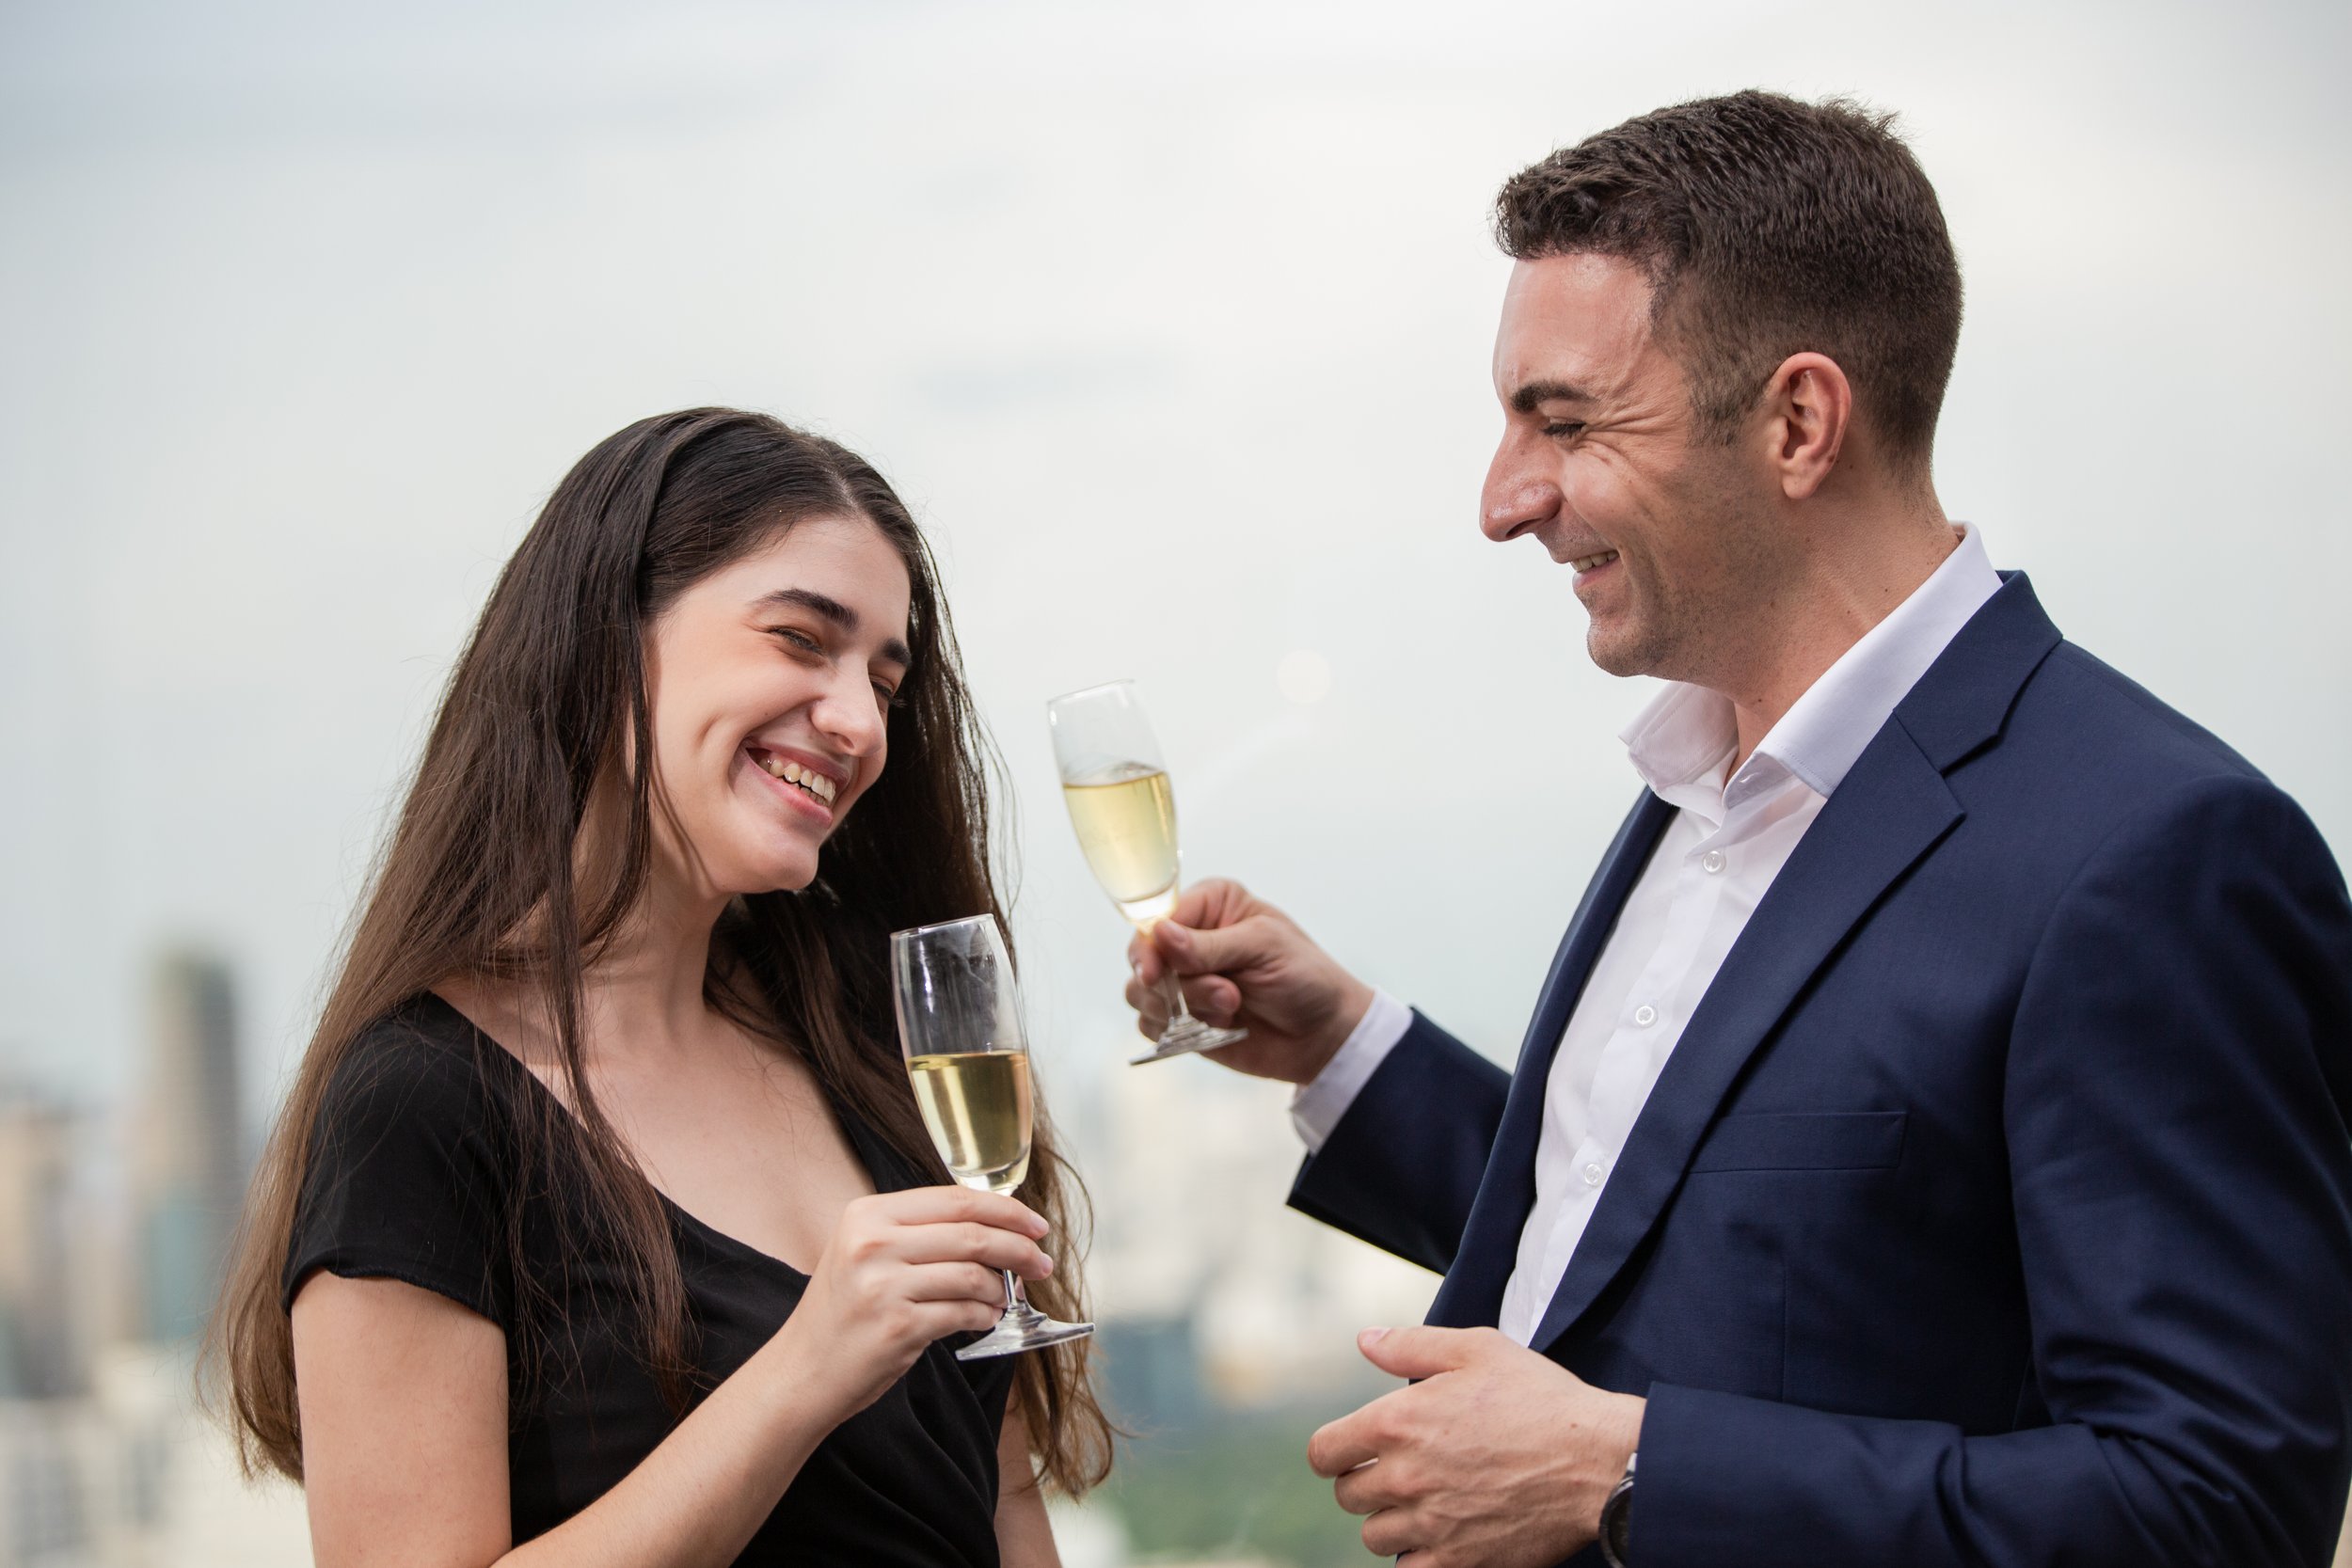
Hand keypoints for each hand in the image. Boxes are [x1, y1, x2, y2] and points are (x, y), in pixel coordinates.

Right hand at [779, 1186, 1050, 1419]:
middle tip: (1042, 1262)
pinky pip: (964, 1313)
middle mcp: (872, 1243)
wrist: (802, 1371)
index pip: (954, 1199)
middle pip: (971, 1233)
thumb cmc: (843, 1312)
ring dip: (1002, 1288)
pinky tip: (986, 1320)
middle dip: (1018, 1247)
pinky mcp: (897, 1326)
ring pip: (973, 1275)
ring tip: (1007, 1298)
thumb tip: (998, 1227)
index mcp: (867, 1214)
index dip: (1004, 1210)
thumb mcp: (865, 1253)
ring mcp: (883, 1285)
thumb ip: (919, 1232)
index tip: (1034, 1224)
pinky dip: (985, 1316)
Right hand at [1123, 878, 1374, 1083]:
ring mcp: (1183, 980)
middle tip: (1226, 997)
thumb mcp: (1264, 947)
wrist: (1324, 1034)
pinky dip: (1180, 1032)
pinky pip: (1151, 1025)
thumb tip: (1160, 934)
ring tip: (1232, 1009)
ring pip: (1141, 994)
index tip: (1156, 973)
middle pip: (1142, 957)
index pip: (1158, 918)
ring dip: (1185, 1008)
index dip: (1150, 946)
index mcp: (1210, 905)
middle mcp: (1189, 938)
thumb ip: (1209, 945)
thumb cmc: (1305, 976)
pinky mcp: (1181, 1018)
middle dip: (1177, 984)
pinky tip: (1220, 1028)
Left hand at [1308, 1326, 1643, 1567]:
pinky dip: (1417, 1557)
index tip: (1352, 1451)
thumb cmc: (1541, 1400)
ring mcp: (1431, 1524)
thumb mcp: (1477, 1350)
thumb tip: (1364, 1340)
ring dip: (1390, 1521)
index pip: (1325, 1453)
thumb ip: (1411, 1345)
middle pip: (1348, 1496)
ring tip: (1424, 1502)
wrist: (1597, 1463)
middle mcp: (1405, 1477)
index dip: (1334, 1452)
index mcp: (1398, 1422)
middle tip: (1402, 1470)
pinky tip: (1441, 1535)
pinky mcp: (1460, 1562)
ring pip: (1374, 1536)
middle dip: (1366, 1481)